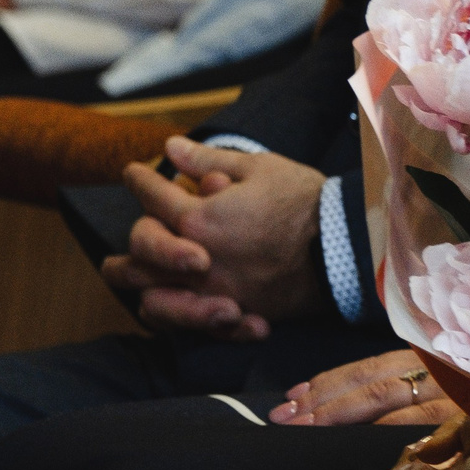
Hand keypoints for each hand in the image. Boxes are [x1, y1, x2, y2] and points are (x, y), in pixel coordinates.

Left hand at [99, 137, 331, 336]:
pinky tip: (165, 298)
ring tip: (126, 269)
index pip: (153, 195)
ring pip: (149, 290)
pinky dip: (167, 310)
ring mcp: (210, 289)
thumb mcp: (260, 168)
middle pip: (140, 247)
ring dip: (135, 276)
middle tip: (136, 221)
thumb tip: (171, 148)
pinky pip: (182, 321)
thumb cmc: (305, 201)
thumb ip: (209, 161)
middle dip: (134, 230)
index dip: (141, 179)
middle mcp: (195, 258)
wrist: (343, 246)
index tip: (136, 171)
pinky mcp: (230, 312)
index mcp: (198, 217)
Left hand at [271, 349, 452, 425]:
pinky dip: (378, 429)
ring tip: (304, 428)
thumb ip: (415, 390)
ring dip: (338, 413)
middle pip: (368, 379)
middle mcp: (434, 369)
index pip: (369, 368)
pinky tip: (351, 440)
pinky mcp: (461, 415)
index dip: (328, 381)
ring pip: (382, 395)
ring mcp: (449, 390)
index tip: (293, 395)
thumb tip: (360, 408)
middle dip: (320, 398)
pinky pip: (412, 421)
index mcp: (428, 360)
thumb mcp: (452, 389)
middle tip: (283, 416)